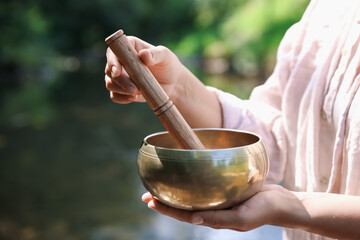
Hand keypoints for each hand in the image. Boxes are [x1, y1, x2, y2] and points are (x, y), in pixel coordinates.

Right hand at [104, 36, 183, 103]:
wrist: (172, 83)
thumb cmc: (168, 65)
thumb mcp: (165, 56)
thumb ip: (155, 54)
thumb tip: (143, 55)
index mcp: (128, 47)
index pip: (113, 52)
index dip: (112, 61)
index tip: (118, 72)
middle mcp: (120, 61)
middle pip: (109, 70)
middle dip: (120, 81)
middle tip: (134, 89)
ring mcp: (120, 76)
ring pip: (110, 83)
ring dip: (121, 90)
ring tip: (137, 92)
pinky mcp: (122, 89)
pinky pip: (114, 95)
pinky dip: (122, 98)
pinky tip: (133, 98)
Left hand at [142, 184, 302, 231]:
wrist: (281, 202)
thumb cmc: (263, 211)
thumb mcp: (241, 218)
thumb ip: (218, 219)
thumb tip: (192, 219)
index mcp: (213, 218)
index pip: (183, 215)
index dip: (165, 209)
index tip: (149, 201)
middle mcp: (212, 209)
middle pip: (183, 205)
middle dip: (164, 200)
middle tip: (146, 193)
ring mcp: (218, 199)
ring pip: (191, 195)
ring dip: (175, 190)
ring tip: (160, 184)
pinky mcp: (225, 189)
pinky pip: (204, 185)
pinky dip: (191, 181)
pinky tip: (187, 174)